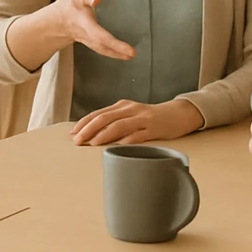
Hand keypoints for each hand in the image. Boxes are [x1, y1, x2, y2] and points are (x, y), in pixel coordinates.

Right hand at [49, 0, 133, 59]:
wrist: (55, 21)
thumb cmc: (67, 7)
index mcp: (84, 23)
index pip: (100, 35)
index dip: (114, 43)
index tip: (126, 47)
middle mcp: (86, 35)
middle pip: (103, 46)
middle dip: (117, 51)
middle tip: (132, 54)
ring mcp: (87, 41)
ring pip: (102, 50)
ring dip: (116, 54)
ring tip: (129, 56)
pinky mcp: (90, 43)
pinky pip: (101, 50)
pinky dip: (112, 53)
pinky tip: (120, 54)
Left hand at [72, 98, 203, 145]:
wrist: (178, 114)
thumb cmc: (151, 118)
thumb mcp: (131, 116)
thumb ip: (115, 122)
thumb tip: (93, 134)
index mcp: (122, 106)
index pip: (98, 113)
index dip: (84, 123)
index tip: (73, 133)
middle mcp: (130, 109)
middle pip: (105, 118)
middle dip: (89, 129)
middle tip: (77, 140)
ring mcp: (143, 118)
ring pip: (119, 125)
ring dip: (104, 134)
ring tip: (92, 143)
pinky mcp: (154, 128)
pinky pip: (139, 134)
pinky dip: (127, 140)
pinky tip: (118, 146)